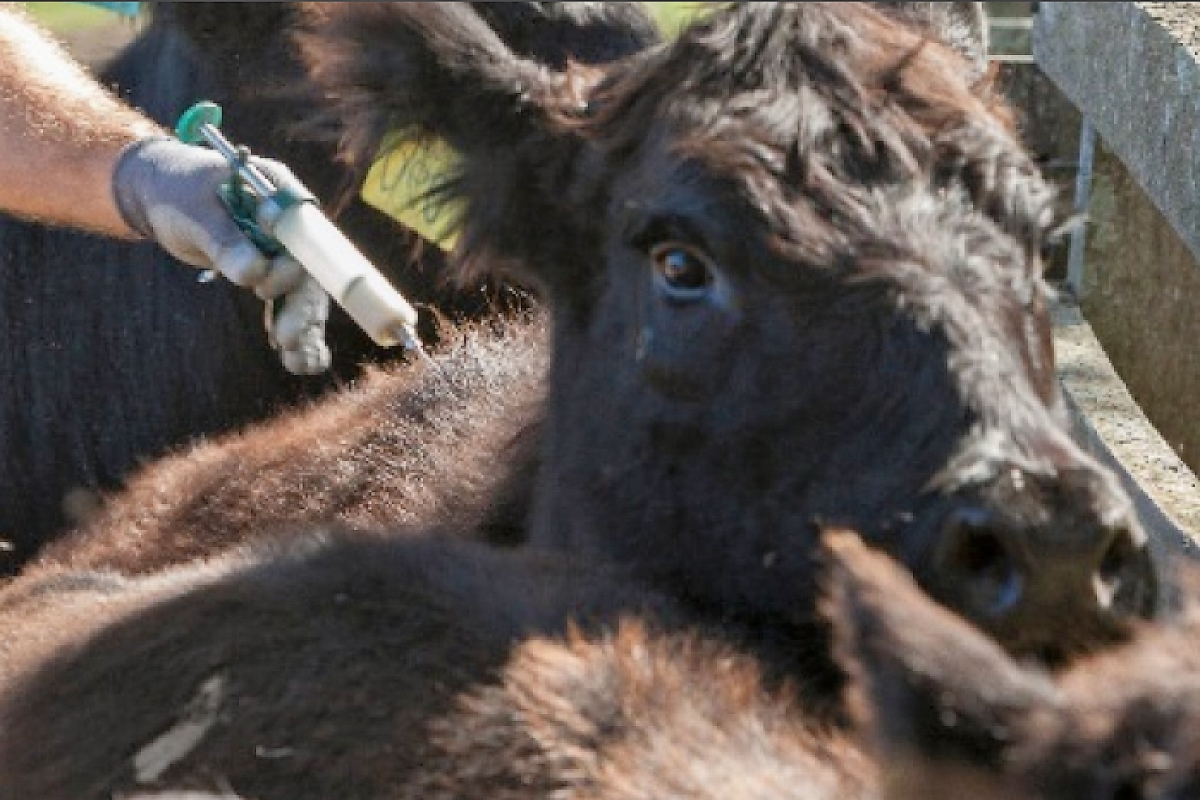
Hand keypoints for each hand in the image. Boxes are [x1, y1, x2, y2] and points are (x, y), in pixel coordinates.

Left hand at [112, 137, 330, 374]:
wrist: (164, 194)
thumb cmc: (177, 192)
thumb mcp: (194, 212)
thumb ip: (224, 241)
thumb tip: (254, 274)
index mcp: (280, 196)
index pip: (303, 235)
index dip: (296, 266)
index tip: (267, 289)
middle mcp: (291, 225)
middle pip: (307, 271)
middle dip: (301, 308)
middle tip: (286, 341)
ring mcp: (284, 251)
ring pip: (302, 294)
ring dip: (303, 329)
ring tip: (300, 365)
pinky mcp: (273, 272)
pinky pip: (289, 304)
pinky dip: (295, 332)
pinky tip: (300, 362)